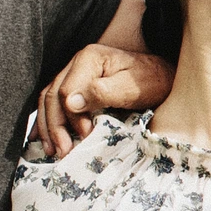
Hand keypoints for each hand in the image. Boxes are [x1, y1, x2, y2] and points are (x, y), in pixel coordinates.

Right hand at [37, 44, 170, 156]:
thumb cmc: (152, 81)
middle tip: (62, 151)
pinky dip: (48, 121)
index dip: (72, 117)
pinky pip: (54, 103)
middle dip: (55, 127)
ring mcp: (74, 74)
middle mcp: (77, 64)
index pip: (67, 90)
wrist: (164, 77)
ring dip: (47, 127)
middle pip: (52, 96)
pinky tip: (46, 138)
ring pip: (49, 100)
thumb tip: (70, 103)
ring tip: (51, 150)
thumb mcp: (132, 87)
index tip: (85, 136)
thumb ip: (102, 92)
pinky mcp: (77, 87)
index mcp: (89, 59)